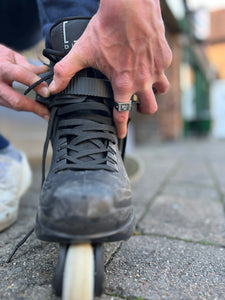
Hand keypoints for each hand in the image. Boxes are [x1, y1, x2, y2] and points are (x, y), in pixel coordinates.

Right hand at [0, 44, 49, 119]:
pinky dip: (25, 107)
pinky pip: (13, 106)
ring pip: (16, 106)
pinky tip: (35, 108)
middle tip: (48, 113)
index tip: (47, 92)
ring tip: (45, 112)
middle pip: (17, 100)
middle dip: (35, 108)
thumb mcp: (12, 56)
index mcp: (2, 68)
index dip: (35, 84)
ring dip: (32, 110)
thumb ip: (28, 66)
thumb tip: (44, 72)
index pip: (19, 75)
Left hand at [49, 0, 171, 137]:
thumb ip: (66, 71)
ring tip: (146, 86)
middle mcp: (142, 81)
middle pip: (150, 109)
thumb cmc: (107, 28)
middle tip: (136, 105)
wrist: (129, 6)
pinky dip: (158, 70)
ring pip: (161, 91)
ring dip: (154, 92)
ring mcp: (156, 69)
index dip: (121, 127)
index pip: (122, 113)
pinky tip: (149, 63)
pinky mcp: (165, 57)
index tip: (121, 133)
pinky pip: (164, 70)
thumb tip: (53, 87)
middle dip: (143, 111)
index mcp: (123, 83)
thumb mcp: (83, 51)